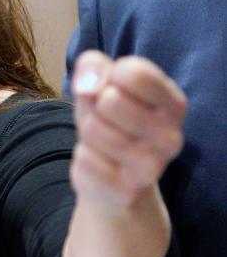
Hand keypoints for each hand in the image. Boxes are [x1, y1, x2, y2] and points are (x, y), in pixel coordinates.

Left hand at [69, 50, 185, 212]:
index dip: (107, 76)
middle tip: (103, 119)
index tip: (110, 88)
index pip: (134, 72)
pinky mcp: (127, 190)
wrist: (110, 180)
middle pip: (110, 99)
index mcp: (173, 104)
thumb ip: (94, 66)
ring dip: (86, 132)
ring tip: (100, 141)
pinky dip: (82, 157)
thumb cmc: (109, 121)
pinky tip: (99, 163)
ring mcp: (152, 167)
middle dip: (93, 106)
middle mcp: (171, 136)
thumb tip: (89, 84)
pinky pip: (84, 158)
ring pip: (93, 129)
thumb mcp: (99, 85)